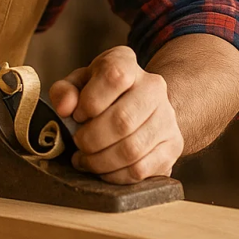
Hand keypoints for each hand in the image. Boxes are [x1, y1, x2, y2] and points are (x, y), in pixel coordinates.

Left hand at [49, 45, 183, 184]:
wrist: (139, 107)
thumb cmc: (100, 95)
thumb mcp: (77, 85)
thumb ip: (64, 91)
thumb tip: (64, 108)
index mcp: (126, 63)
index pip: (114, 76)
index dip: (90, 101)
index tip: (78, 115)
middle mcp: (153, 86)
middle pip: (123, 119)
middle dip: (91, 139)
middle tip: (78, 145)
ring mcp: (167, 117)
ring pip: (132, 149)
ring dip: (101, 162)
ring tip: (86, 160)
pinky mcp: (173, 145)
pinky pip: (142, 169)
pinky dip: (116, 176)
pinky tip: (104, 170)